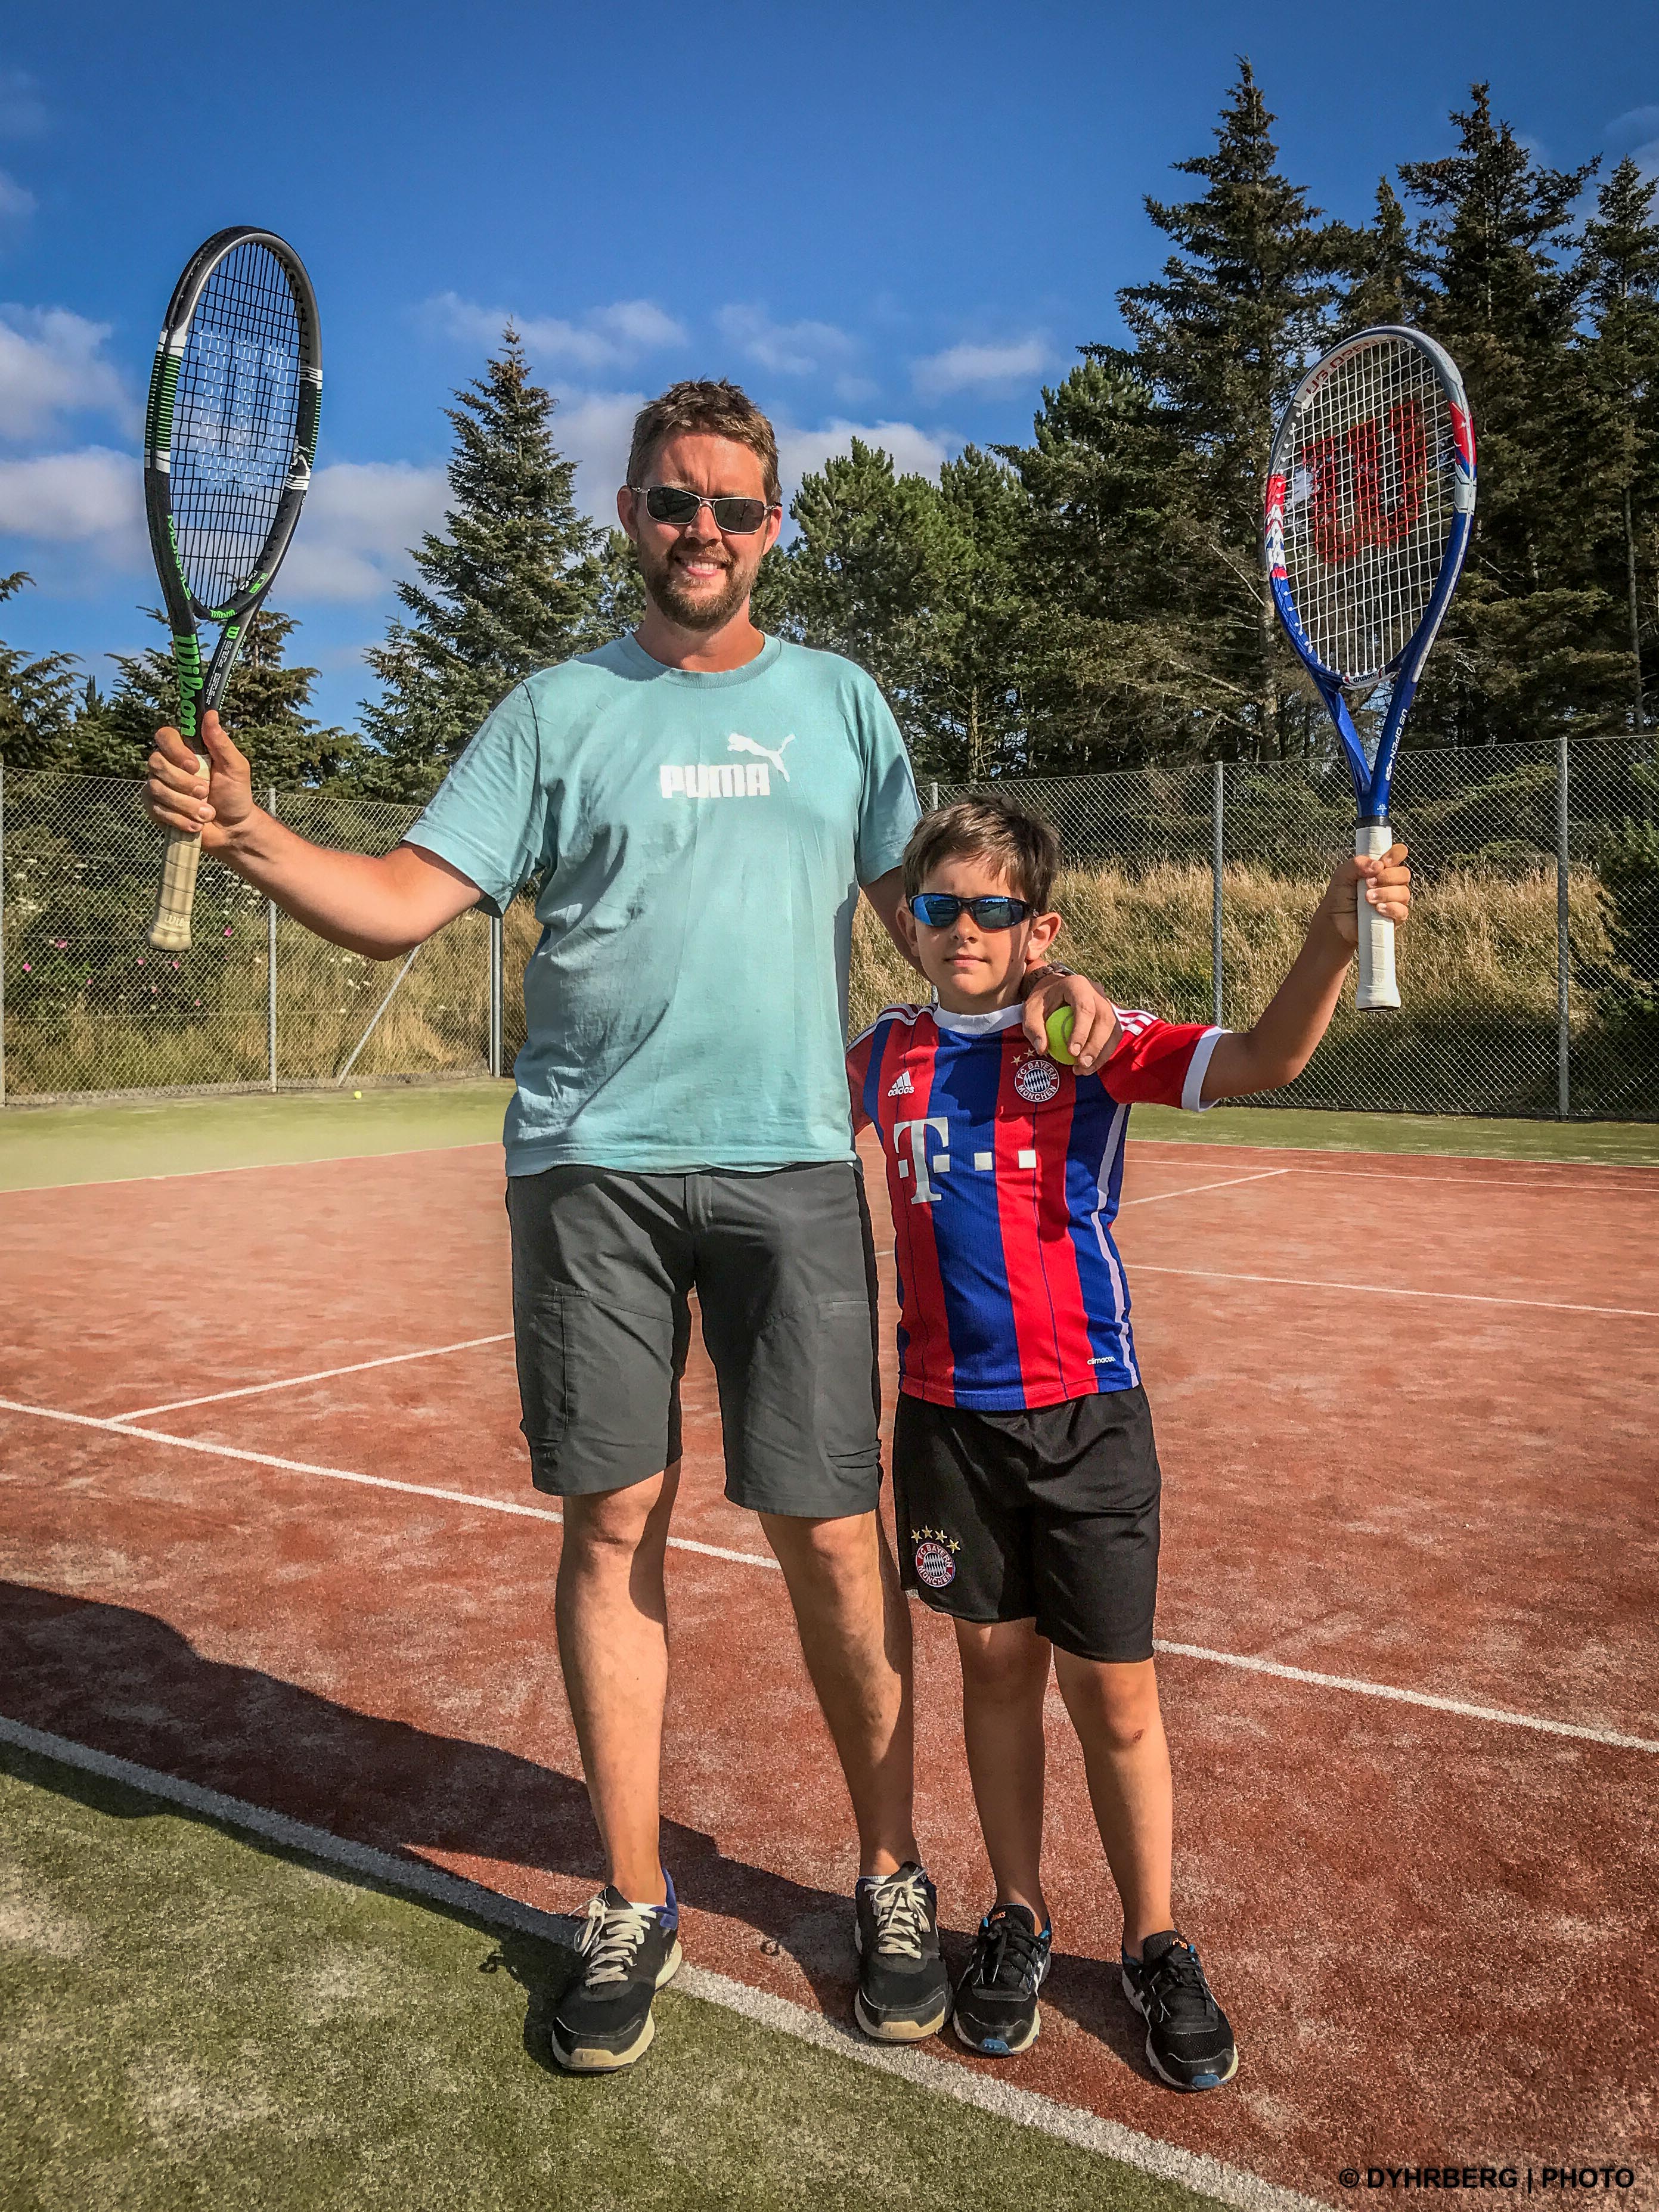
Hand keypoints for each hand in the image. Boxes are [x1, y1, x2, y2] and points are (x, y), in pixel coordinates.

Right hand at [145, 711, 256, 852]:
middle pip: (156, 763)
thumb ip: (221, 743)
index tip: (194, 765)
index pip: (164, 736)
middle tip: (205, 792)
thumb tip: (211, 714)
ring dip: (186, 805)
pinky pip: (156, 809)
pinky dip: (179, 819)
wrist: (232, 829)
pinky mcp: (155, 808)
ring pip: (156, 788)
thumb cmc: (235, 794)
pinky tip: (195, 825)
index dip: (175, 750)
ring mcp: (158, 786)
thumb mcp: (235, 767)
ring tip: (207, 813)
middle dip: (183, 782)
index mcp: (185, 750)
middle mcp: (167, 765)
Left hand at [1021, 968, 1118, 1073]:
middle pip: (1105, 1019)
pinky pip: (1114, 1036)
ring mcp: (1107, 1003)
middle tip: (1081, 1065)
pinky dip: (1104, 1053)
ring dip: (1102, 1053)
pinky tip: (1090, 1066)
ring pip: (1114, 1029)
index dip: (1081, 1031)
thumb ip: (1034, 1028)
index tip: (1072, 1053)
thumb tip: (1042, 1049)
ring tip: (1085, 1070)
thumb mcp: (1030, 1011)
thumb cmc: (1042, 1001)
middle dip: (1095, 1046)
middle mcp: (1096, 992)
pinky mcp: (1111, 1015)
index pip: (1085, 1008)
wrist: (1054, 989)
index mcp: (1077, 985)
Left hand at [1318, 842, 1410, 948]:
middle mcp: (1391, 883)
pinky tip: (1377, 909)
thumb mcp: (1342, 875)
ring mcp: (1395, 900)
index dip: (1395, 855)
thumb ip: (1357, 864)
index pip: (1398, 853)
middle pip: (1404, 873)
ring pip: (1404, 892)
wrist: (1335, 922)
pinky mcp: (1395, 918)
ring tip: (1367, 899)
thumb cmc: (1340, 896)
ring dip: (1385, 894)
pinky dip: (1390, 908)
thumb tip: (1378, 865)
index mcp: (1381, 868)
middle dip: (1387, 877)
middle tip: (1368, 883)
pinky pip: (1402, 911)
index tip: (1383, 862)